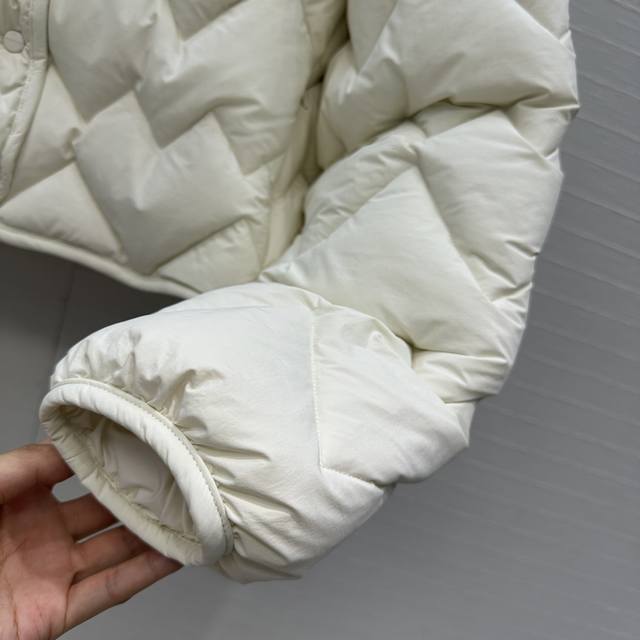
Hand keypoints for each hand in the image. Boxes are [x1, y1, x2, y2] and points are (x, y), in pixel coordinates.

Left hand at [0, 442, 180, 639]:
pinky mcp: (53, 614)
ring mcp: (49, 575)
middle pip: (102, 510)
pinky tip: (173, 556)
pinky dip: (143, 575)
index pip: (72, 472)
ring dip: (152, 533)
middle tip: (176, 474)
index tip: (139, 438)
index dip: (105, 455)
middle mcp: (39, 535)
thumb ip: (18, 466)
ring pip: (114, 549)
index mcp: (16, 502)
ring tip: (189, 510)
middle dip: (139, 492)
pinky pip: (107, 592)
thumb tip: (70, 445)